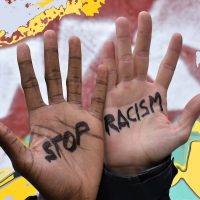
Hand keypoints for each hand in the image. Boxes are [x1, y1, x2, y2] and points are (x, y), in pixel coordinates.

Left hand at [0, 31, 106, 199]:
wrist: (75, 192)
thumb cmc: (51, 181)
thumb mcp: (27, 163)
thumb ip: (10, 143)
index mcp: (41, 118)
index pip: (32, 86)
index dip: (28, 67)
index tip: (25, 47)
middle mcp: (58, 111)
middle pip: (54, 78)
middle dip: (51, 56)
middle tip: (51, 34)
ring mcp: (77, 115)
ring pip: (76, 83)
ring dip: (75, 62)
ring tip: (73, 41)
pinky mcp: (94, 122)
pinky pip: (99, 99)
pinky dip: (101, 84)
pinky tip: (103, 67)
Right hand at [103, 12, 199, 175]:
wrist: (129, 161)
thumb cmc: (152, 150)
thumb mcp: (175, 134)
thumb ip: (189, 114)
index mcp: (156, 95)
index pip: (165, 69)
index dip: (171, 53)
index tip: (177, 34)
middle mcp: (138, 89)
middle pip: (141, 58)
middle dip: (142, 37)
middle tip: (143, 15)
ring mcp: (122, 92)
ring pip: (122, 63)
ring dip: (122, 44)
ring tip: (121, 23)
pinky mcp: (108, 99)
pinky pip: (107, 78)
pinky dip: (107, 64)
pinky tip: (107, 49)